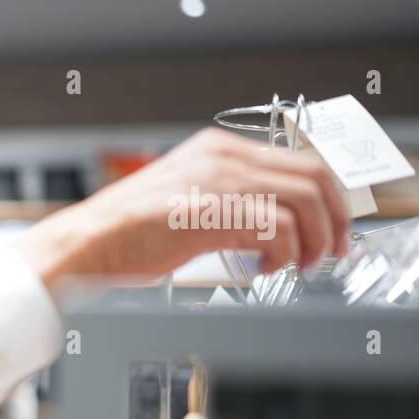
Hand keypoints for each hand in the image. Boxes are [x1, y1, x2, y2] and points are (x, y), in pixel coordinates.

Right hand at [13, 127, 350, 297]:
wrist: (84, 245)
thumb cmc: (123, 235)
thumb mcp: (183, 202)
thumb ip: (225, 201)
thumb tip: (268, 224)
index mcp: (216, 149)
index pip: (297, 161)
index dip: (326, 197)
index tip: (329, 225)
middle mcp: (222, 157)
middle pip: (313, 176)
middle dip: (334, 218)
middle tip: (330, 249)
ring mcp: (220, 181)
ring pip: (305, 201)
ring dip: (313, 239)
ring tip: (299, 264)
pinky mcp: (215, 212)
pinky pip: (279, 229)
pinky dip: (283, 255)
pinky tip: (264, 269)